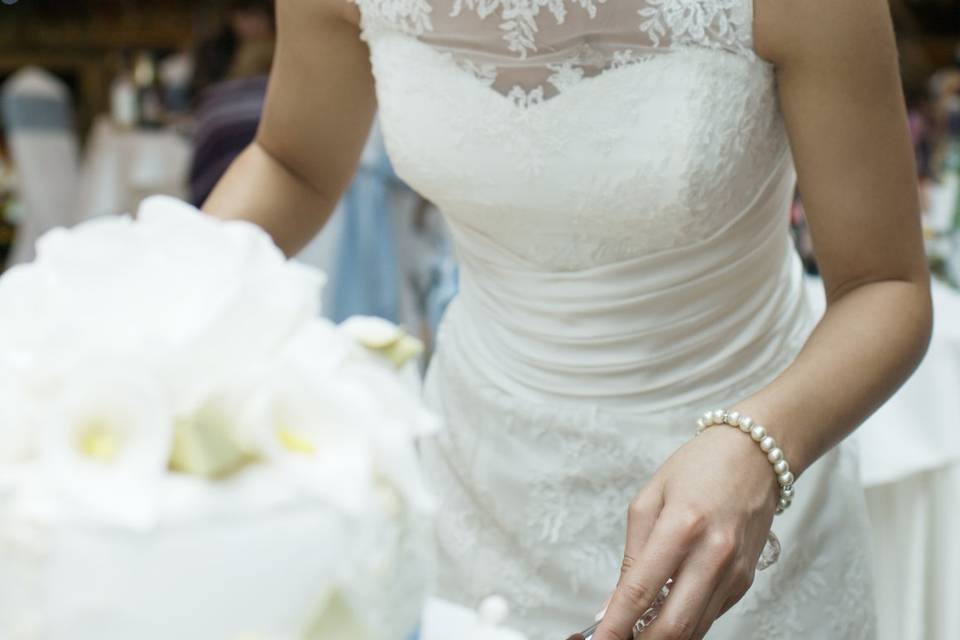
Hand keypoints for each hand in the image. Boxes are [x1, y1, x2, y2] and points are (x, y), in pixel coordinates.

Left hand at [593, 425, 779, 639]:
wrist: (756, 456)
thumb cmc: (698, 468)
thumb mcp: (650, 499)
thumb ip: (632, 554)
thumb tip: (614, 603)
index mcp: (682, 527)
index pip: (641, 591)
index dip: (616, 625)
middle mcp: (713, 555)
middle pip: (673, 625)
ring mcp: (734, 572)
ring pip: (695, 629)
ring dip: (662, 638)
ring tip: (636, 631)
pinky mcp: (745, 582)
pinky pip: (710, 616)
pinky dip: (685, 623)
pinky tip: (666, 613)